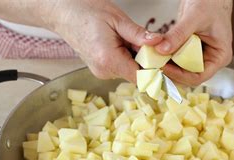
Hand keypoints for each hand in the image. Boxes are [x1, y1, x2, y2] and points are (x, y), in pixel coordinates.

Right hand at [46, 0, 162, 82]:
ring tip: (137, 40)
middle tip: (157, 47)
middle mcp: (104, 71)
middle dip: (150, 63)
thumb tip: (159, 43)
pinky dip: (129, 58)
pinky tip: (127, 43)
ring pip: (130, 71)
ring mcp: (101, 71)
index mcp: (108, 60)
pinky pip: (121, 66)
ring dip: (139, 59)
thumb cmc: (84, 11)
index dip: (158, 73)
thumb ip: (139, 35)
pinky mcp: (101, 67)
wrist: (61, 11)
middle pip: (138, 74)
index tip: (172, 68)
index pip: (141, 76)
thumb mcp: (117, 19)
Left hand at [155, 0, 232, 85]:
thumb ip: (178, 34)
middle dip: (172, 72)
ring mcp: (200, 55)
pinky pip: (177, 59)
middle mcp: (210, 59)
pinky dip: (167, 56)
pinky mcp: (190, 50)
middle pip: (189, 76)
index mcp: (219, 57)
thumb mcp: (194, 18)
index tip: (164, 67)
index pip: (199, 76)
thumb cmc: (211, 3)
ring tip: (153, 59)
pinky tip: (156, 52)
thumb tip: (161, 49)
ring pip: (181, 69)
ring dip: (168, 65)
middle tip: (155, 65)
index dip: (180, 75)